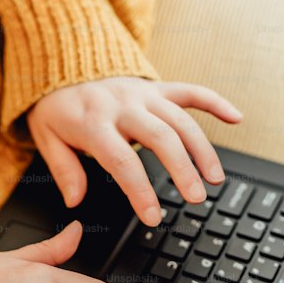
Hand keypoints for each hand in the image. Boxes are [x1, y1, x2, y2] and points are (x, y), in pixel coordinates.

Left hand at [28, 77, 242, 226]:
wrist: (64, 65)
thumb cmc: (58, 108)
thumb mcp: (47, 138)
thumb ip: (64, 169)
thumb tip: (75, 200)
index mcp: (94, 122)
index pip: (122, 161)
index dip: (140, 191)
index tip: (153, 217)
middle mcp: (124, 105)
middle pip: (161, 137)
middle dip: (182, 169)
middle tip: (196, 198)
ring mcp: (144, 94)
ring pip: (181, 119)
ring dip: (203, 149)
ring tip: (215, 179)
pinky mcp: (157, 87)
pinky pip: (190, 91)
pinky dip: (215, 102)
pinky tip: (236, 118)